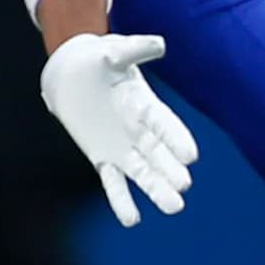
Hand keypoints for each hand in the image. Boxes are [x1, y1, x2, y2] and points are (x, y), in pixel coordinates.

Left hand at [40, 31, 198, 226]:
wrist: (73, 74)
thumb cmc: (99, 60)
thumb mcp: (113, 51)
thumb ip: (134, 50)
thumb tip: (159, 44)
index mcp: (147, 106)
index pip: (166, 125)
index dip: (178, 139)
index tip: (191, 156)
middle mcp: (140, 131)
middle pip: (159, 154)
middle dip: (170, 169)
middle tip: (183, 185)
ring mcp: (123, 148)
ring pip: (144, 174)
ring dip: (157, 190)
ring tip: (174, 207)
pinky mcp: (104, 158)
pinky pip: (114, 182)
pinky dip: (122, 200)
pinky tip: (131, 219)